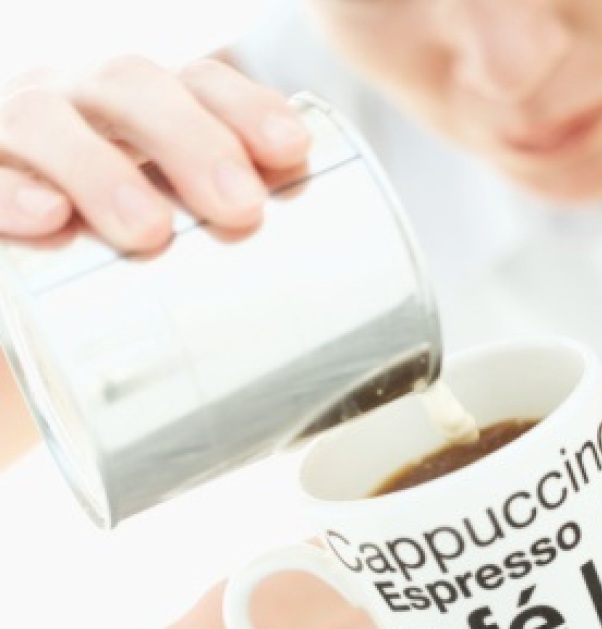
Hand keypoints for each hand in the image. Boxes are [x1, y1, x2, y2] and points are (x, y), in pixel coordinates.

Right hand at [0, 57, 308, 250]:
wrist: (20, 266)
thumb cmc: (114, 249)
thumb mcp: (174, 227)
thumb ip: (223, 239)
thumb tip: (315, 316)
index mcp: (143, 108)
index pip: (198, 83)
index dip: (245, 106)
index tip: (292, 151)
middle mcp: (81, 103)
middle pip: (134, 88)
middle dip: (191, 140)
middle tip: (240, 208)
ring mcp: (17, 133)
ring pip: (46, 121)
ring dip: (102, 170)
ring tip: (151, 230)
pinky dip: (8, 193)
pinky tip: (46, 218)